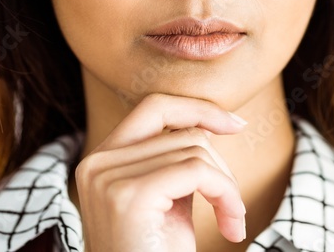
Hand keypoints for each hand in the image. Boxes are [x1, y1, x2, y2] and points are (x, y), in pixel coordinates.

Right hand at [73, 92, 248, 251]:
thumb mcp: (168, 202)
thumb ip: (175, 160)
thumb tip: (208, 122)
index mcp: (101, 160)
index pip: (153, 107)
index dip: (197, 108)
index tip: (236, 124)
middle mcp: (96, 163)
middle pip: (182, 130)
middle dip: (220, 163)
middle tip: (233, 205)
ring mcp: (108, 178)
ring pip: (195, 149)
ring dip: (228, 187)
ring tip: (232, 222)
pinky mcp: (129, 196)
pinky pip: (197, 171)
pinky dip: (227, 195)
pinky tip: (232, 227)